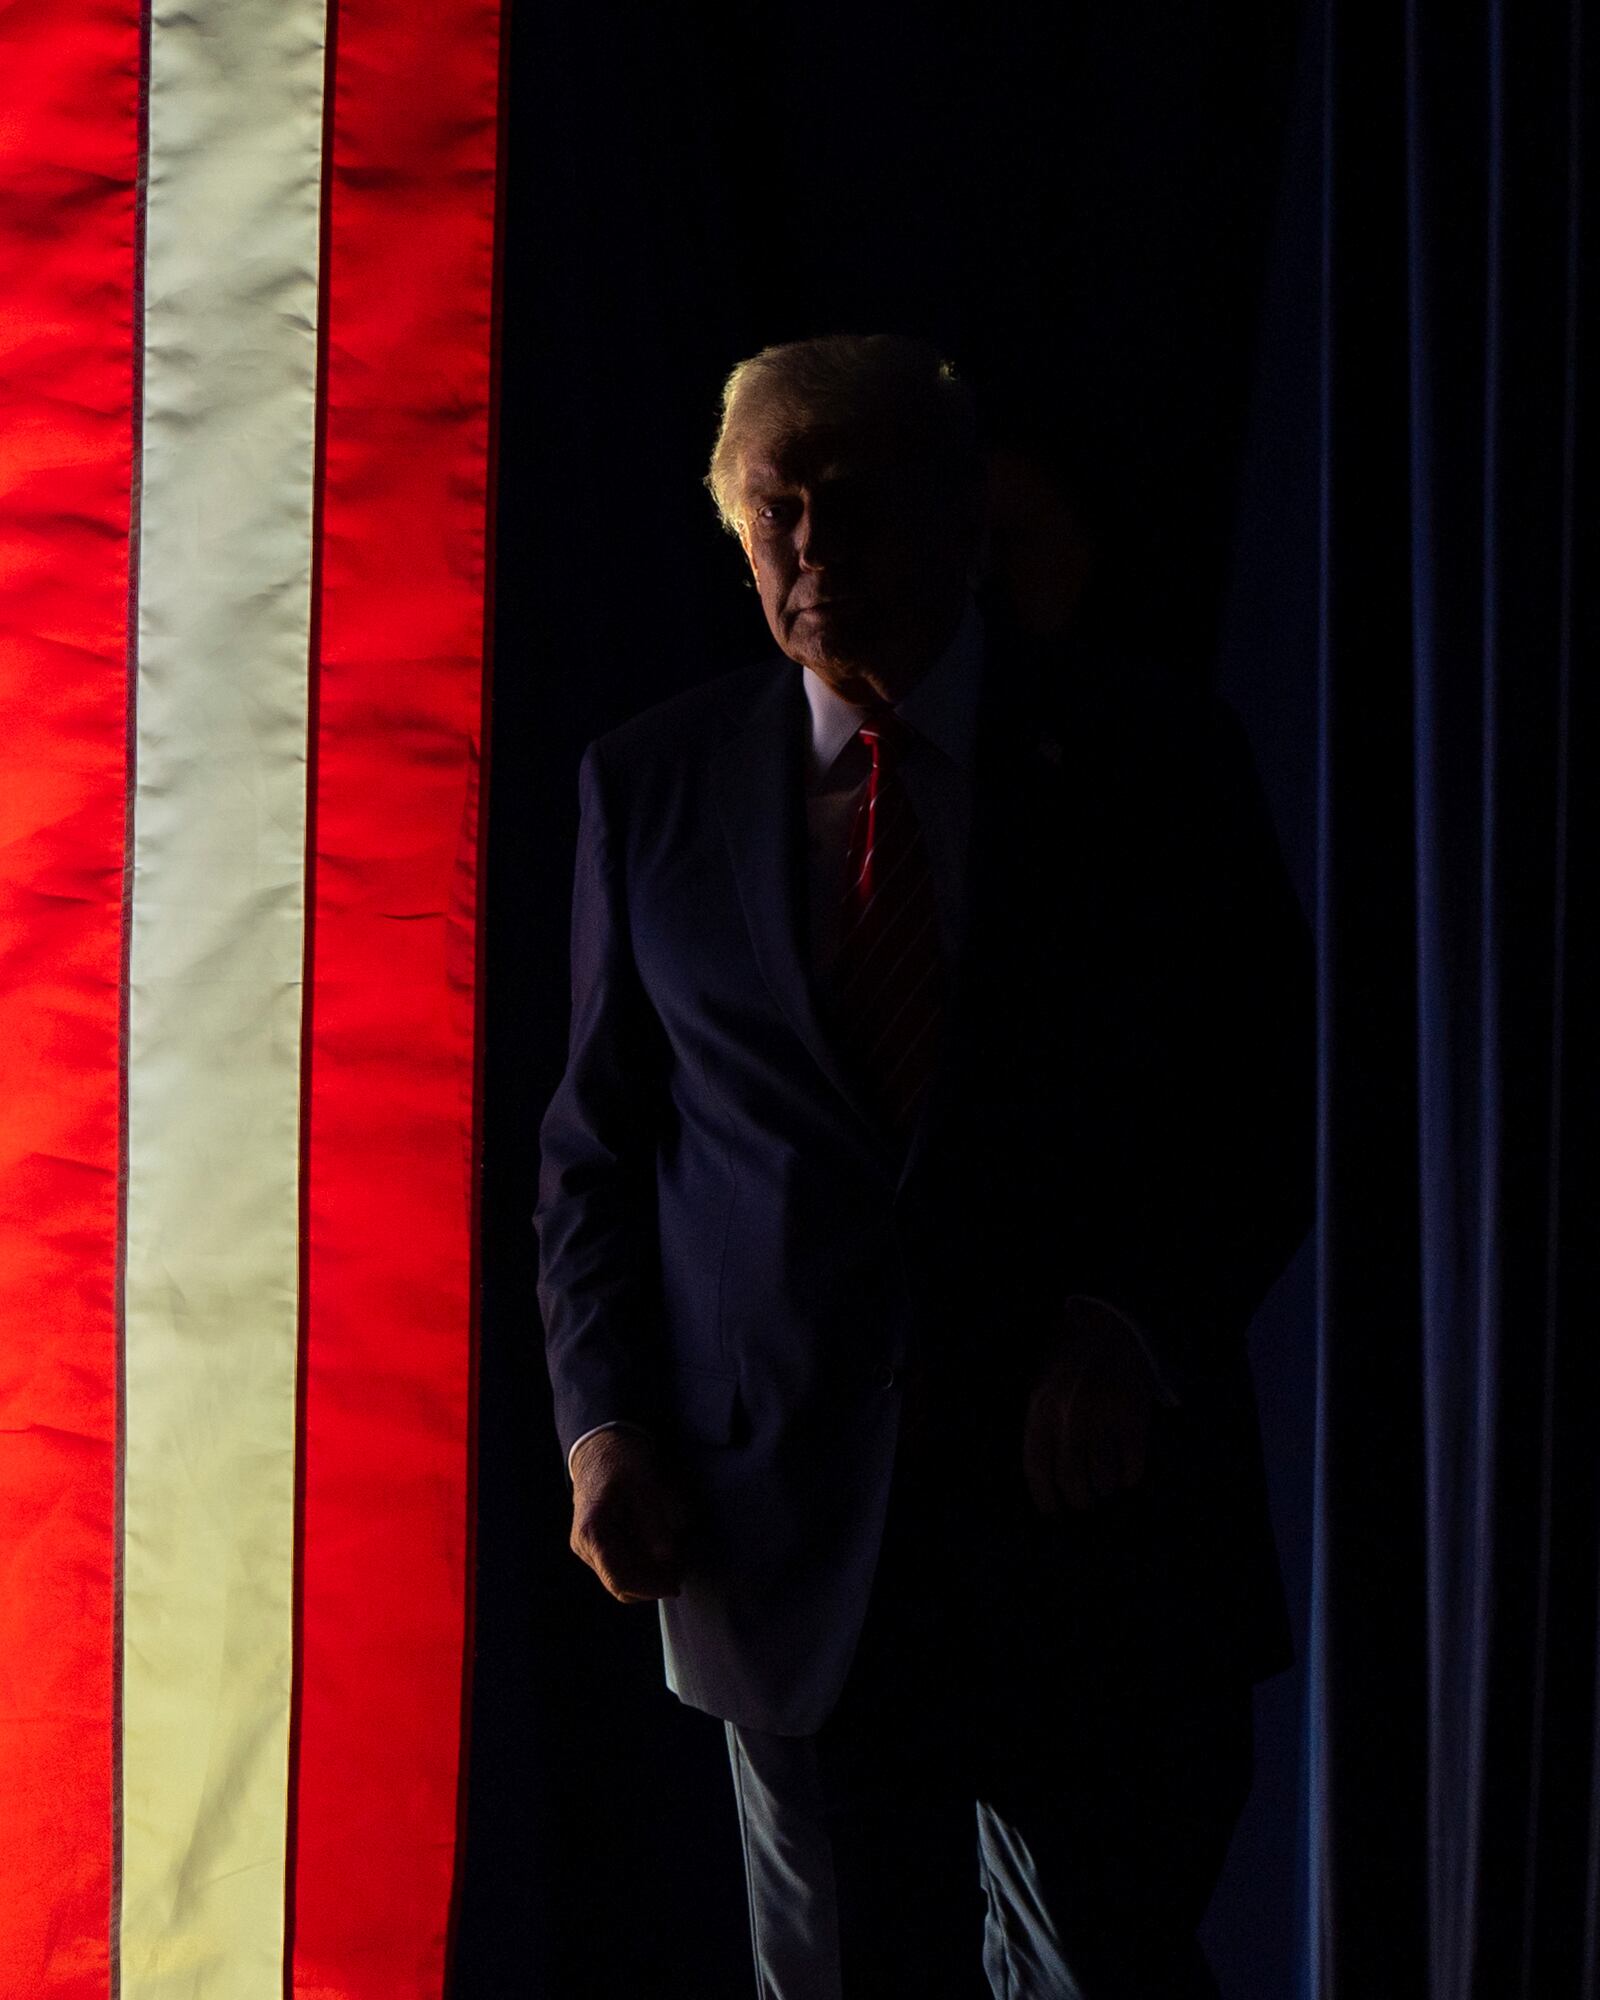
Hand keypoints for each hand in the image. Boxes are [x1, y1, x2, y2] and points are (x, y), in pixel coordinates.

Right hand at [569, 1428, 689, 1601]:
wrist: (601, 1447)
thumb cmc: (621, 1460)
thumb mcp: (643, 1484)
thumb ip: (653, 1522)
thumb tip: (665, 1558)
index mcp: (592, 1533)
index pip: (620, 1579)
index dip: (650, 1587)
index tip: (676, 1584)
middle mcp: (585, 1547)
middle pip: (621, 1585)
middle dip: (653, 1583)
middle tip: (682, 1570)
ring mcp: (589, 1549)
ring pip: (621, 1579)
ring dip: (649, 1575)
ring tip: (677, 1559)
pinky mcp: (599, 1546)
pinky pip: (622, 1566)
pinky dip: (643, 1565)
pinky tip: (663, 1551)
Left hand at [1022, 1298, 1155, 1515]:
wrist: (1108, 1320)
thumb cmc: (1072, 1356)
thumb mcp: (1044, 1384)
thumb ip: (1044, 1423)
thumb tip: (1049, 1474)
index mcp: (1040, 1409)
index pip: (1036, 1469)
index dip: (1045, 1498)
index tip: (1053, 1513)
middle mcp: (1069, 1417)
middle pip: (1071, 1482)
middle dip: (1079, 1501)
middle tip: (1085, 1504)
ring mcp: (1102, 1418)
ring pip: (1103, 1479)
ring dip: (1106, 1490)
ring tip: (1107, 1489)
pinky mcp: (1132, 1416)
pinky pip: (1132, 1465)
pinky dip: (1131, 1477)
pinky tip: (1129, 1474)